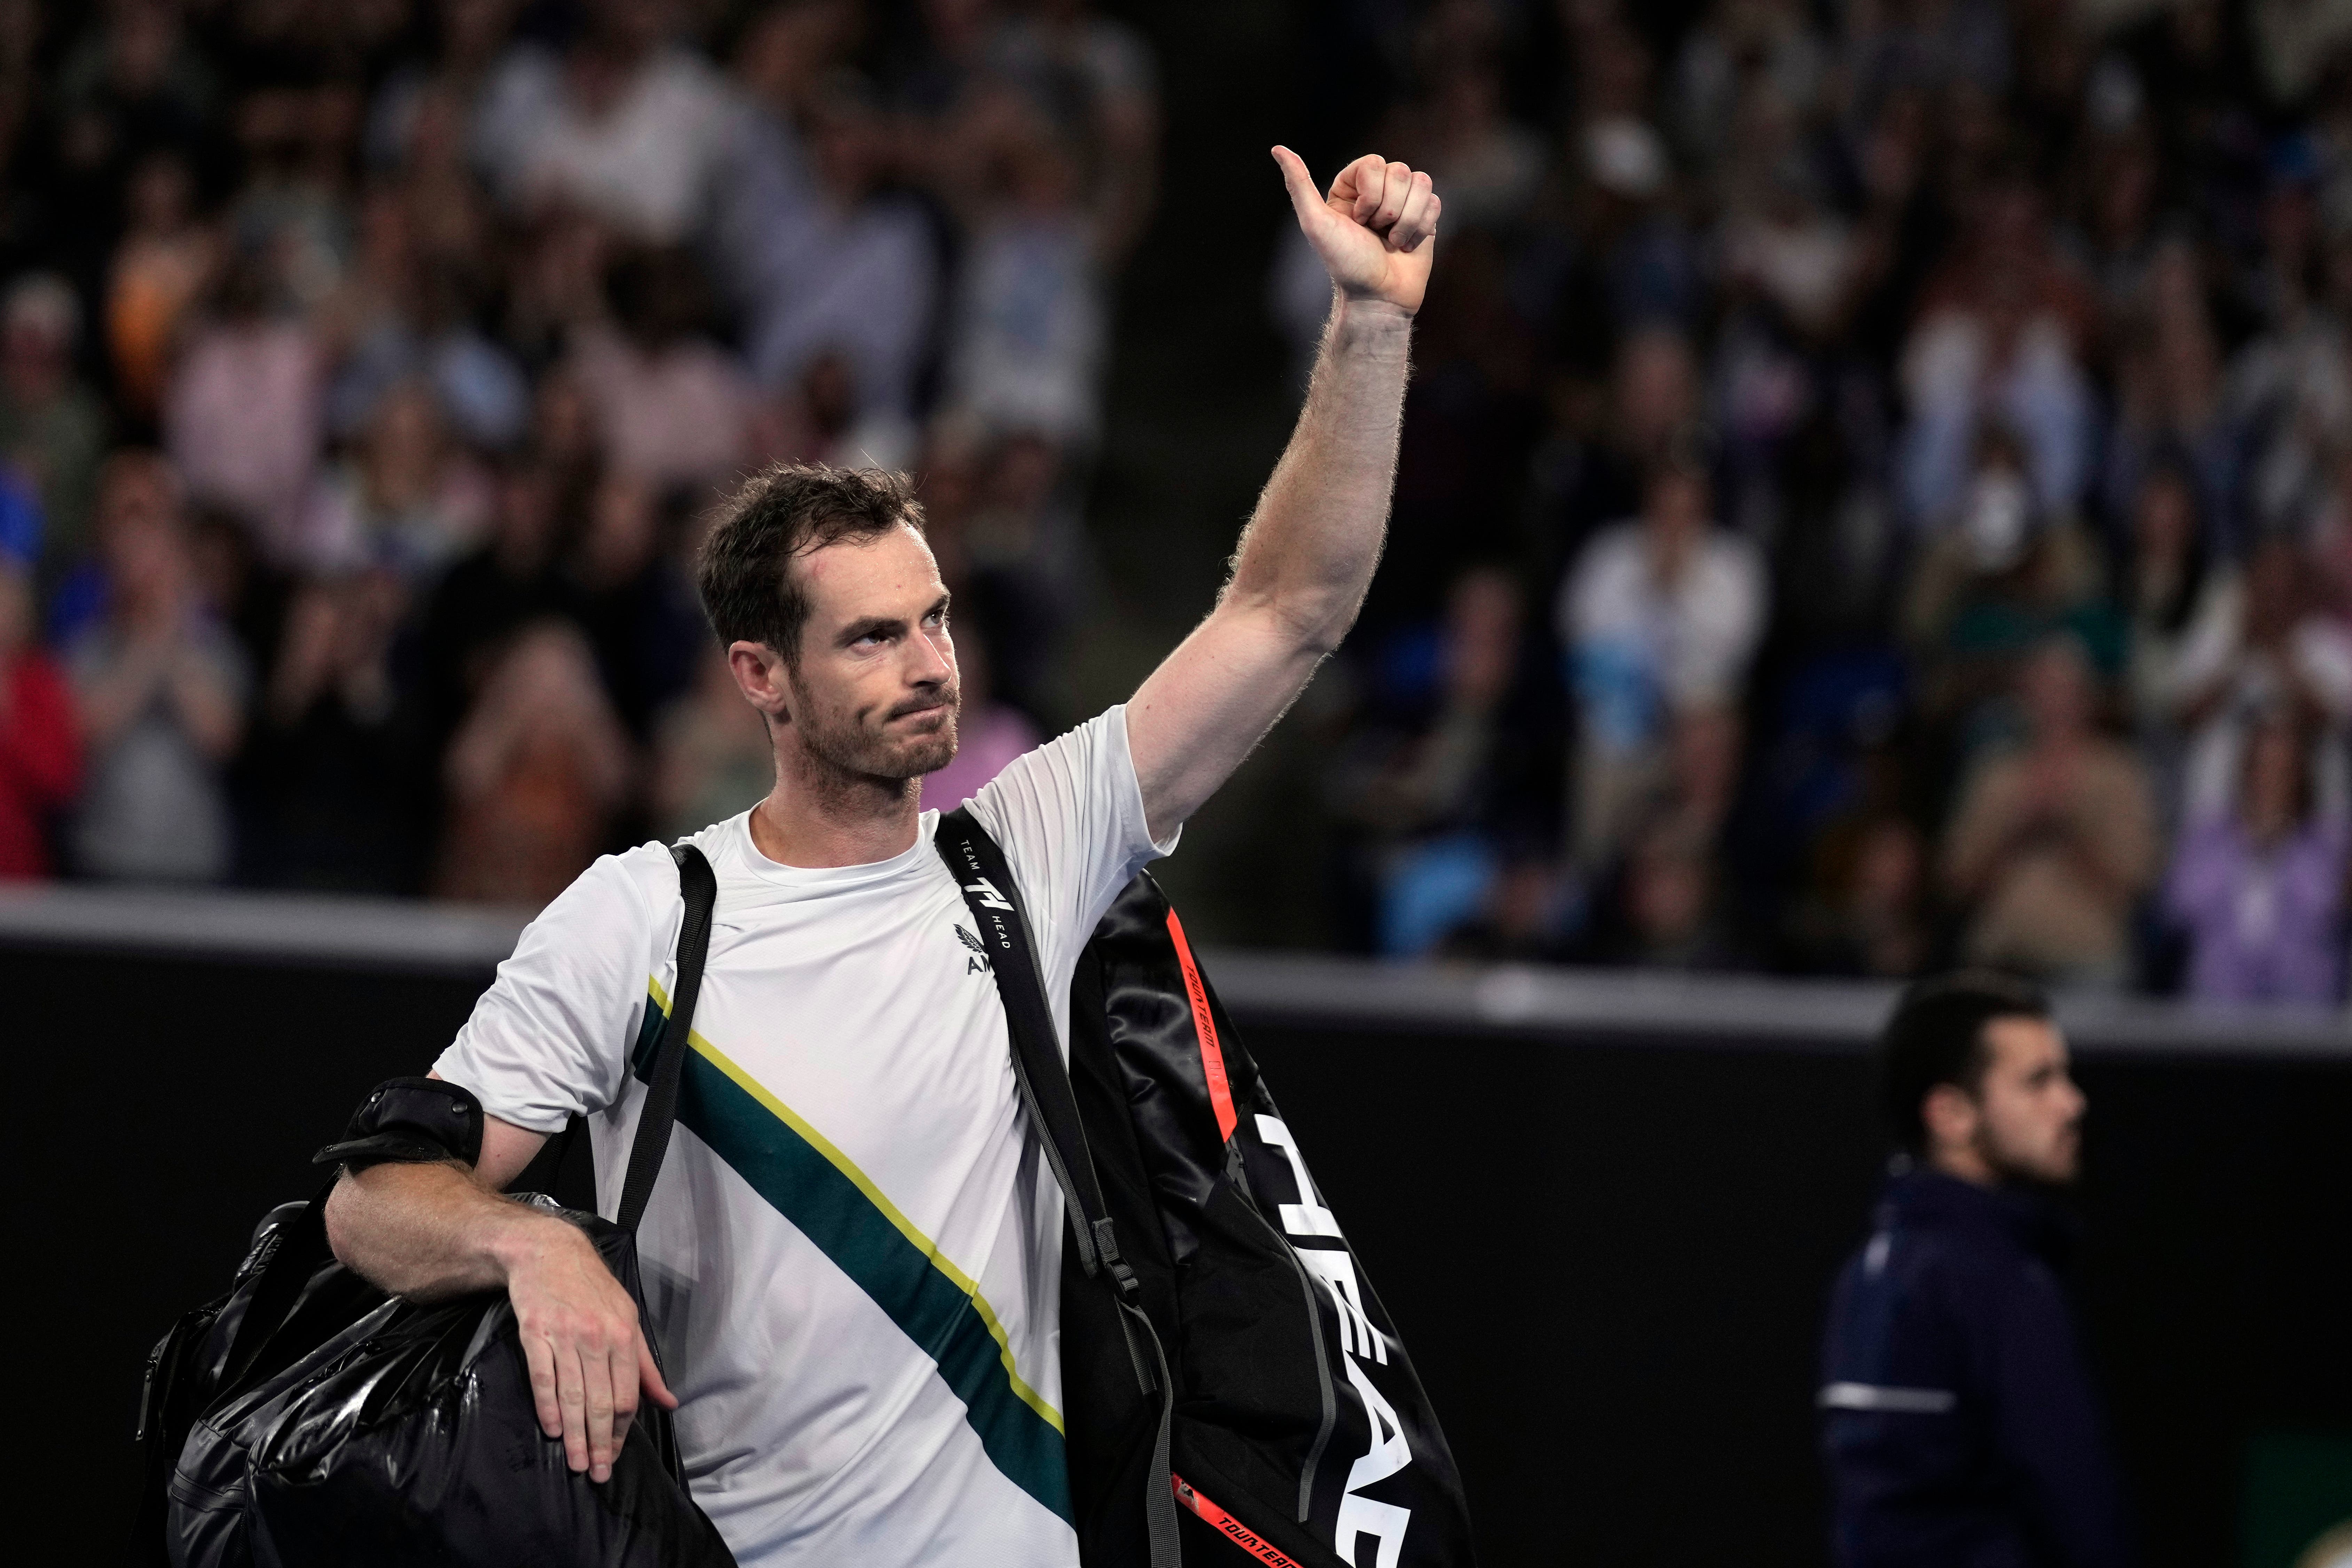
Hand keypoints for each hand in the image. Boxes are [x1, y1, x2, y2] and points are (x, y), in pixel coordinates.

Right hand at [502, 1216, 677, 1483]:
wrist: (549, 1253)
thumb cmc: (594, 1289)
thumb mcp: (629, 1319)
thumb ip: (646, 1366)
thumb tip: (669, 1402)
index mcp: (623, 1336)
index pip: (626, 1394)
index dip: (621, 1429)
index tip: (615, 1454)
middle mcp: (596, 1338)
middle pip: (600, 1402)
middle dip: (600, 1442)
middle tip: (597, 1473)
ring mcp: (564, 1337)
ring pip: (572, 1396)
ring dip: (574, 1435)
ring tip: (576, 1463)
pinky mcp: (535, 1335)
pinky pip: (542, 1379)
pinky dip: (548, 1407)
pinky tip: (552, 1430)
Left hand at [1273, 147, 1440, 314]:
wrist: (1378, 298)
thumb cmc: (1346, 263)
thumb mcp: (1315, 223)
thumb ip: (1298, 184)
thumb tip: (1277, 148)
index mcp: (1350, 187)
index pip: (1373, 163)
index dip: (1370, 193)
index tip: (1359, 221)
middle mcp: (1377, 190)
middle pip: (1399, 171)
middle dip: (1388, 209)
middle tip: (1375, 234)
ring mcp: (1403, 203)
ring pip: (1421, 182)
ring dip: (1406, 220)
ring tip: (1392, 242)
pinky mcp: (1423, 216)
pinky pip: (1434, 201)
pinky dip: (1421, 227)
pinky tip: (1407, 245)